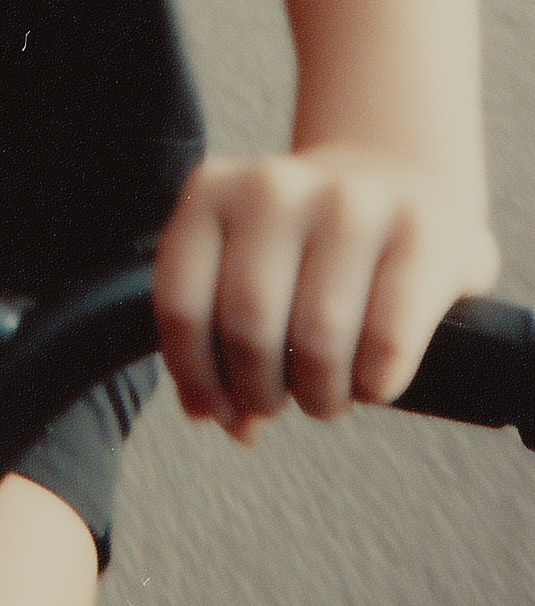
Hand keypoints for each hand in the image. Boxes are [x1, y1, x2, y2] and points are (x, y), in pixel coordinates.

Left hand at [154, 148, 501, 439]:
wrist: (402, 190)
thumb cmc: (307, 256)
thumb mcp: (244, 274)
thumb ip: (215, 342)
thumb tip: (218, 418)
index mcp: (214, 193)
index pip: (181, 304)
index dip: (197, 376)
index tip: (220, 407)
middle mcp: (277, 187)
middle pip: (249, 326)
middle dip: (260, 391)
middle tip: (280, 401)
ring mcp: (354, 202)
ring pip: (318, 341)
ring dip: (319, 396)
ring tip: (325, 395)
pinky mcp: (423, 233)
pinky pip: (387, 341)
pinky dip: (374, 384)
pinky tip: (372, 381)